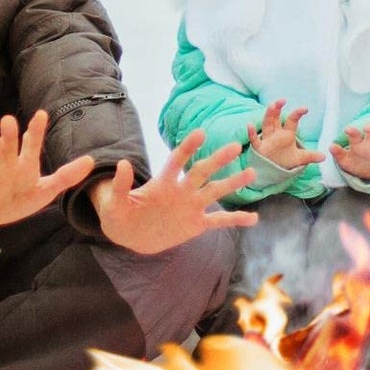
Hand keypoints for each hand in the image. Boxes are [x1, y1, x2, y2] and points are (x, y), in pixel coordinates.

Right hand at [0, 110, 93, 228]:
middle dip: (11, 137)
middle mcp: (7, 168)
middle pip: (10, 150)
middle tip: (9, 119)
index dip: (37, 131)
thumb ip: (66, 176)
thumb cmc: (19, 197)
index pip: (31, 145)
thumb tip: (91, 160)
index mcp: (24, 165)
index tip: (42, 114)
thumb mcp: (46, 189)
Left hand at [90, 128, 258, 253]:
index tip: (200, 133)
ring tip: (251, 172)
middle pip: (202, 171)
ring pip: (215, 192)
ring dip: (233, 183)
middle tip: (235, 146)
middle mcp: (181, 190)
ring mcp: (191, 206)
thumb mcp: (115, 203)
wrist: (130, 236)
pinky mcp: (197, 224)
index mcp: (163, 183)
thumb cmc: (120, 216)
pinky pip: (219, 220)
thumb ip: (121, 185)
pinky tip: (254, 218)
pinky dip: (236, 219)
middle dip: (218, 160)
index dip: (188, 148)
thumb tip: (123, 164)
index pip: (177, 161)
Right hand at [247, 100, 323, 171]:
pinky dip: (251, 133)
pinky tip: (250, 125)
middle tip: (282, 100)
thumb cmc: (284, 160)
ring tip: (272, 106)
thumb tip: (324, 156)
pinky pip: (254, 139)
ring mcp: (267, 139)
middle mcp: (276, 133)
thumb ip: (310, 156)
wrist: (273, 170)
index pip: (292, 120)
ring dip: (269, 115)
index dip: (298, 114)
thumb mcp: (299, 159)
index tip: (305, 109)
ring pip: (266, 124)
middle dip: (278, 109)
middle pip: (276, 118)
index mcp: (287, 133)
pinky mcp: (259, 148)